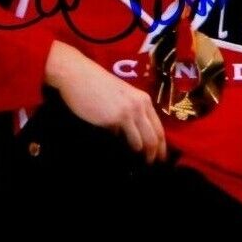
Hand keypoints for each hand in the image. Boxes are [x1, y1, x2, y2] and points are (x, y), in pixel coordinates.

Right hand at [43, 41, 165, 161]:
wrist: (80, 76)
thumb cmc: (96, 87)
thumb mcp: (120, 98)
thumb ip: (128, 115)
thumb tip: (127, 136)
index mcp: (144, 100)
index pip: (159, 127)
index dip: (162, 145)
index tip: (161, 157)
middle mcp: (140, 105)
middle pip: (155, 136)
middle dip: (156, 153)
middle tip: (153, 165)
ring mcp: (129, 112)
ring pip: (144, 140)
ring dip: (143, 154)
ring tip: (141, 164)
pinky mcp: (115, 118)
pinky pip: (125, 139)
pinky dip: (127, 149)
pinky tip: (125, 155)